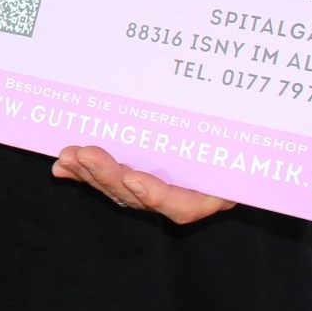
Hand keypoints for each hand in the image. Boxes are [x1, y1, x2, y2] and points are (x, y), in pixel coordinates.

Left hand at [51, 145, 233, 224]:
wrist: (241, 136)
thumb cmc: (246, 131)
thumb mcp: (245, 135)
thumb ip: (243, 130)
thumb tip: (250, 105)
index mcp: (215, 191)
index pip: (185, 205)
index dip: (158, 196)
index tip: (135, 179)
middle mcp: (185, 195)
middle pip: (142, 197)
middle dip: (110, 177)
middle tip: (86, 154)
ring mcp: (159, 188)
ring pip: (120, 189)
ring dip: (91, 172)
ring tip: (68, 156)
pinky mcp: (136, 178)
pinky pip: (108, 181)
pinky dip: (84, 173)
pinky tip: (62, 167)